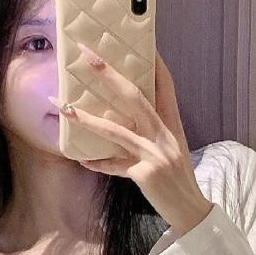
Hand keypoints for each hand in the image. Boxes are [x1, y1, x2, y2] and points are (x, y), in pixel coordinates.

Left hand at [50, 45, 213, 234]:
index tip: (144, 43)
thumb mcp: (172, 149)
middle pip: (134, 97)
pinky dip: (96, 162)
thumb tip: (121, 115)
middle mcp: (165, 135)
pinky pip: (113, 166)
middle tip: (86, 56)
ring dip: (87, 118)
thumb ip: (152, 131)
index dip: (155, 64)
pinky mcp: (145, 174)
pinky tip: (80, 159)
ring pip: (116, 130)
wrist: (191, 210)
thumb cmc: (178, 178)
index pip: (166, 87)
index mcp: (172, 125)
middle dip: (108, 75)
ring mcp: (155, 154)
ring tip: (64, 108)